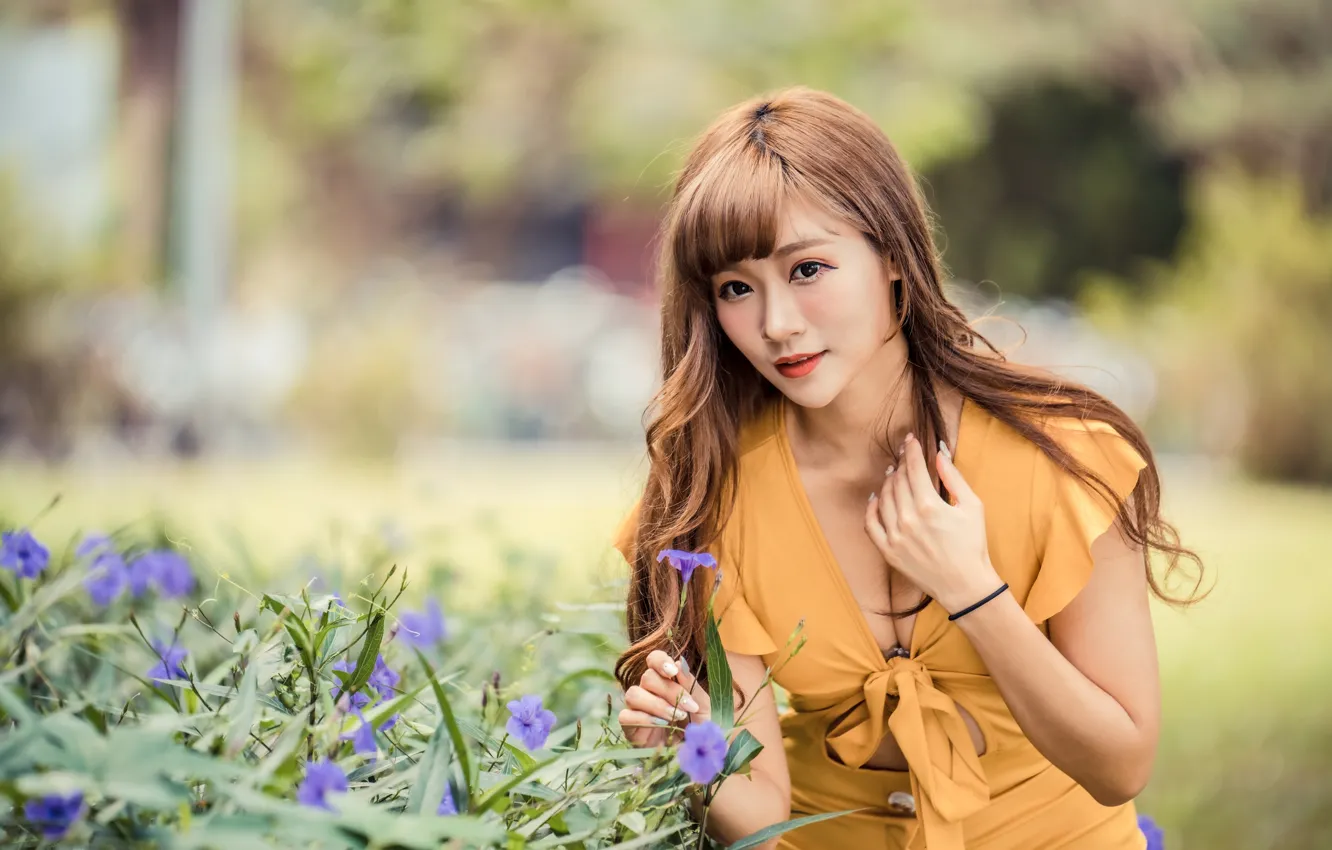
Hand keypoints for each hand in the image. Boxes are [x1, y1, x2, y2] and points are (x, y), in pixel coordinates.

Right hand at [618, 649, 711, 747]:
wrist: (700, 762)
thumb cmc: (703, 733)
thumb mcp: (704, 707)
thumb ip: (691, 685)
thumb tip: (680, 662)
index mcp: (668, 682)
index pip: (654, 660)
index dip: (660, 661)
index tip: (672, 671)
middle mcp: (650, 693)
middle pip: (647, 677)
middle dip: (669, 690)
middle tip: (688, 707)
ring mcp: (638, 711)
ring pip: (633, 693)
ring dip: (657, 704)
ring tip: (677, 717)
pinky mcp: (630, 730)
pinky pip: (626, 716)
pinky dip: (644, 718)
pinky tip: (662, 726)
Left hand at [864, 432, 1001, 614]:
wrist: (965, 585)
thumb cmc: (972, 545)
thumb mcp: (972, 507)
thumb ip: (954, 478)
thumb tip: (939, 453)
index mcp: (929, 506)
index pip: (914, 468)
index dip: (911, 450)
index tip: (910, 440)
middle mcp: (907, 519)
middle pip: (897, 481)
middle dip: (901, 464)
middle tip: (904, 456)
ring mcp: (895, 536)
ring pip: (883, 498)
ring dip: (887, 482)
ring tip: (893, 473)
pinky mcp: (888, 551)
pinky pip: (870, 523)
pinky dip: (871, 507)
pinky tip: (876, 497)